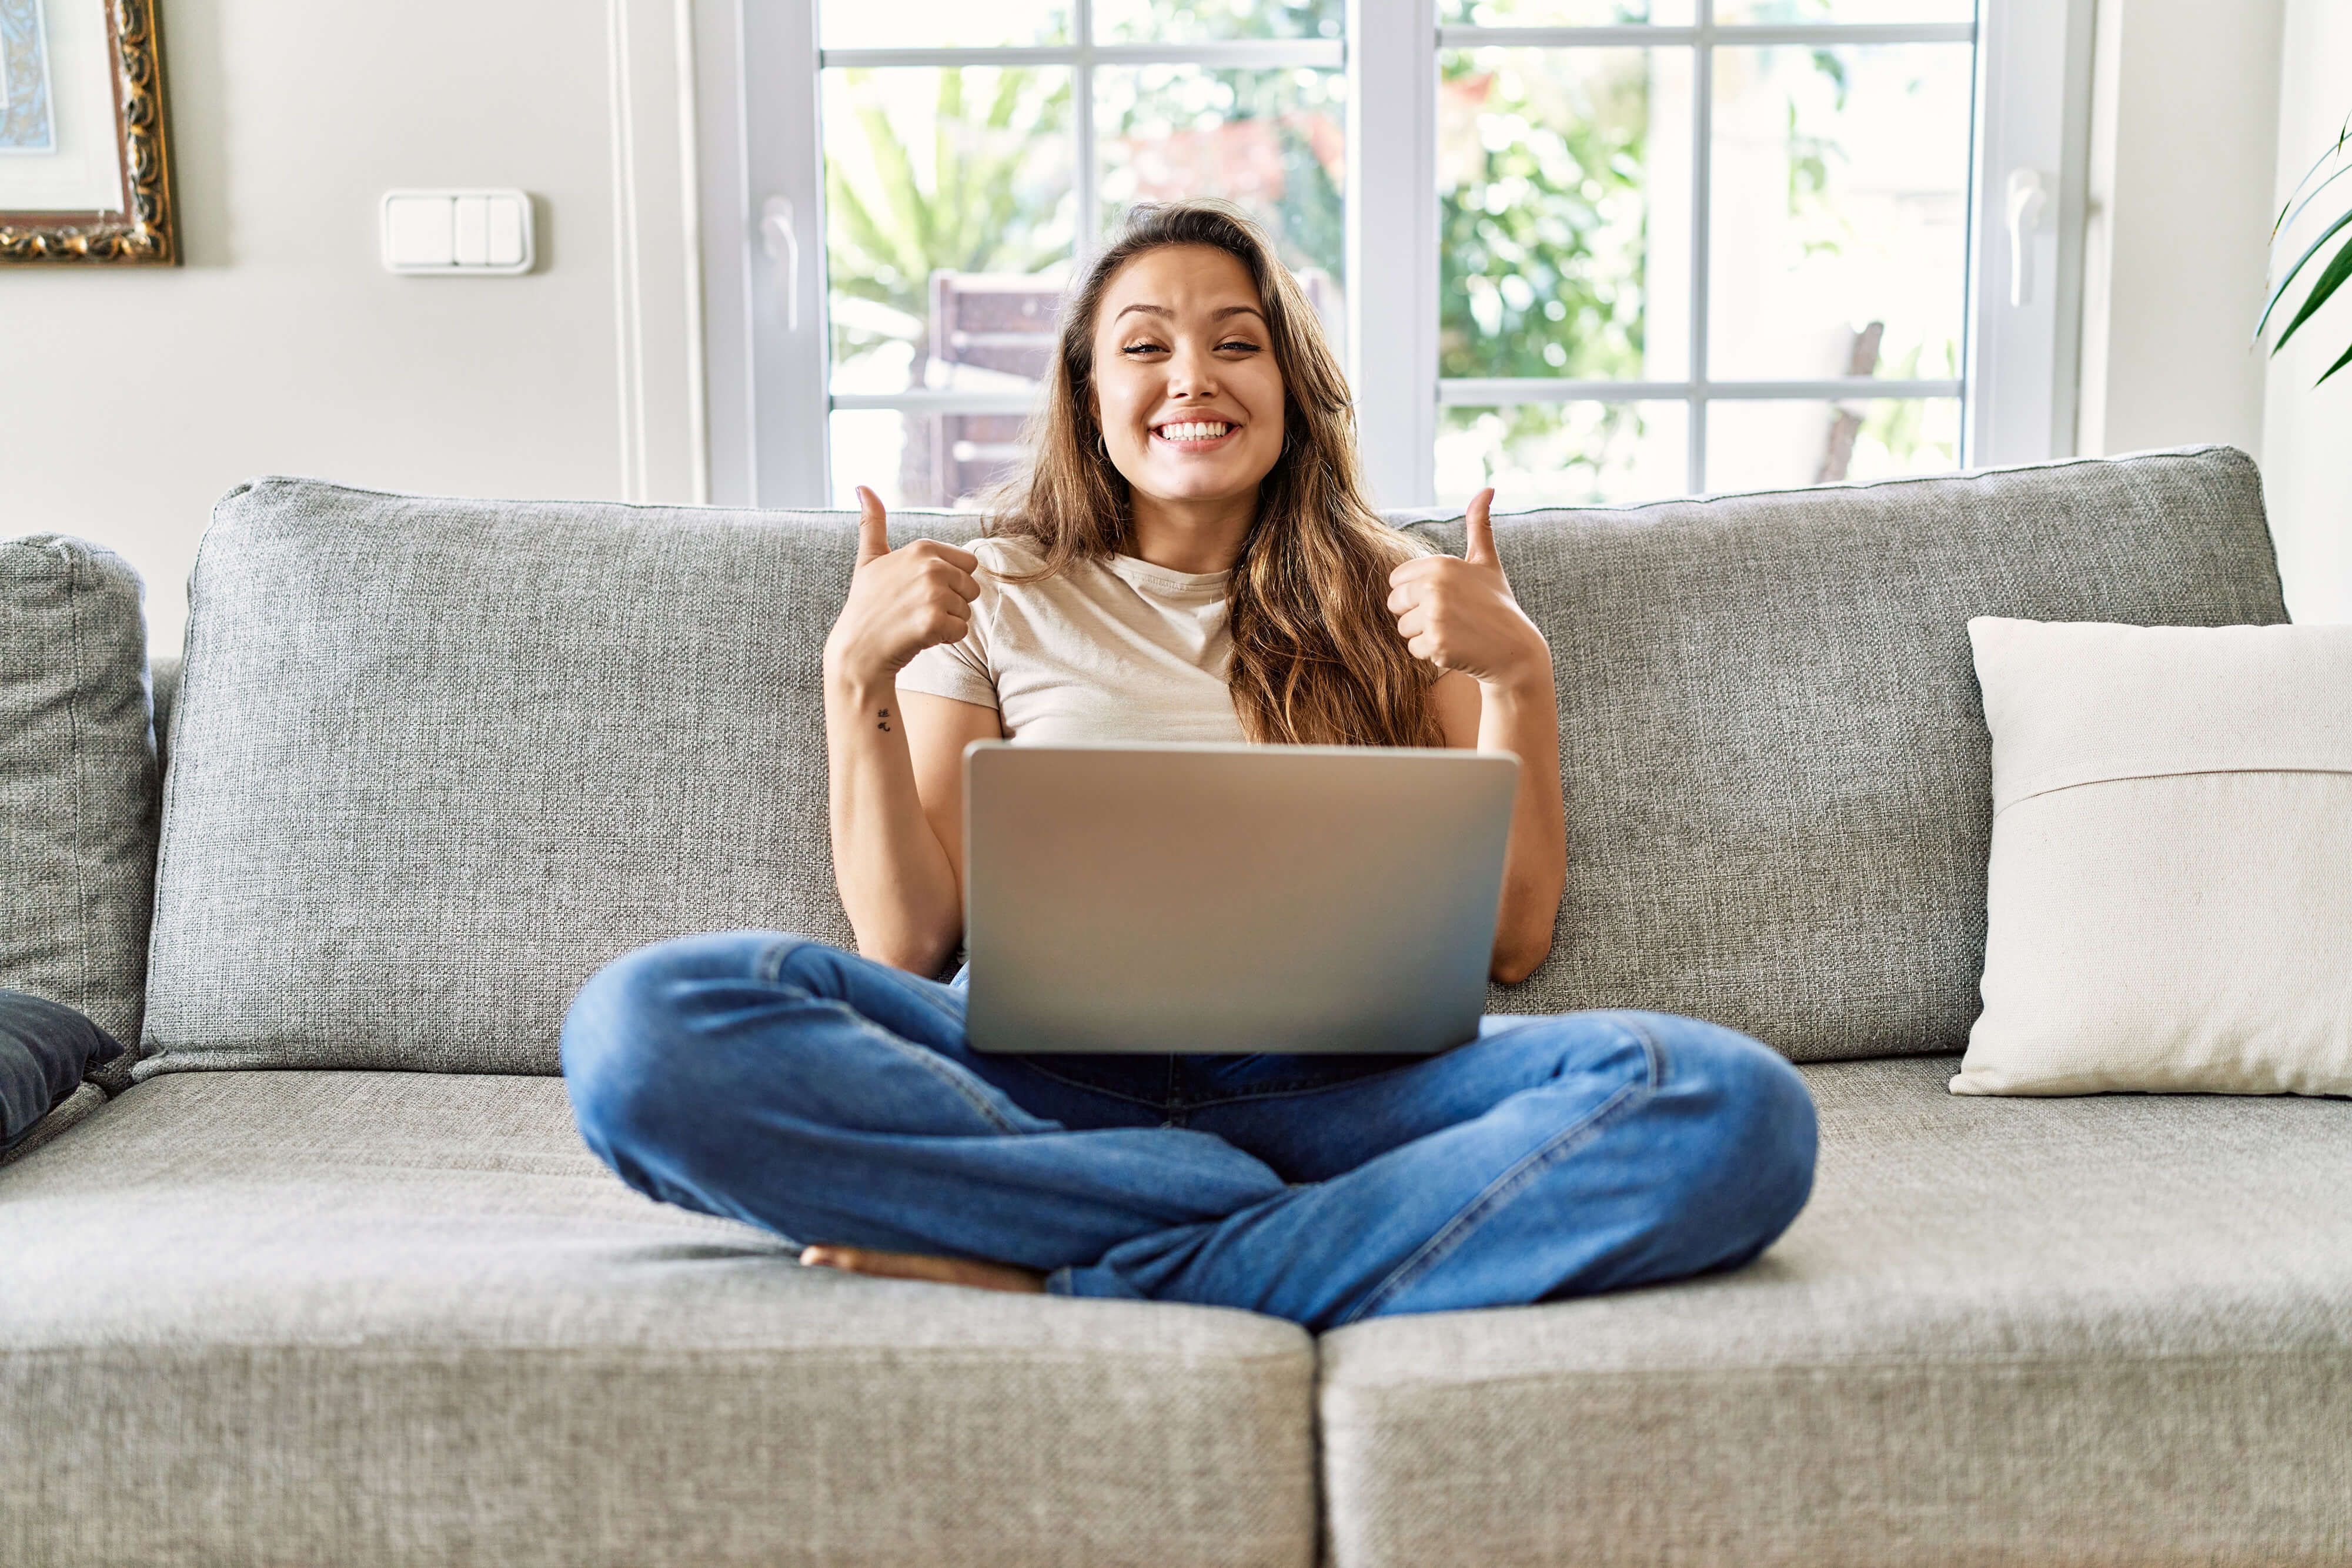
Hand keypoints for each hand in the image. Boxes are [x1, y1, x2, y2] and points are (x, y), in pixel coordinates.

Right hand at [821, 486, 981, 688]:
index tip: (918, 590)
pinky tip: (919, 636)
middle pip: (971, 587)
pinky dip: (945, 639)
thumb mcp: (869, 559)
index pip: (967, 564)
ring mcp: (932, 594)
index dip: (948, 582)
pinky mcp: (934, 622)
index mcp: (921, 548)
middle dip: (952, 602)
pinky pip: (961, 631)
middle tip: (918, 609)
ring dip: (948, 621)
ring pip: (967, 610)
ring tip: (917, 622)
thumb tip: (862, 486)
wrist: (857, 650)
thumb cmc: (866, 605)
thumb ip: (872, 523)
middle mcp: (930, 566)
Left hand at [1385, 488, 1548, 690]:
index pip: (1396, 580)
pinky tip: (1456, 647)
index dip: (1415, 591)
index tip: (1442, 597)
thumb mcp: (1487, 562)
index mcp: (1441, 564)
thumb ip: (1479, 525)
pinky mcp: (1437, 644)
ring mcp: (1435, 616)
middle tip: (1447, 617)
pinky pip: (1414, 649)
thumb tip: (1487, 488)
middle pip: (1395, 603)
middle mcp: (1435, 587)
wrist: (1515, 649)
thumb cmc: (1497, 604)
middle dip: (1414, 613)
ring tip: (1453, 631)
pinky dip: (1431, 653)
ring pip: (1403, 628)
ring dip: (1423, 634)